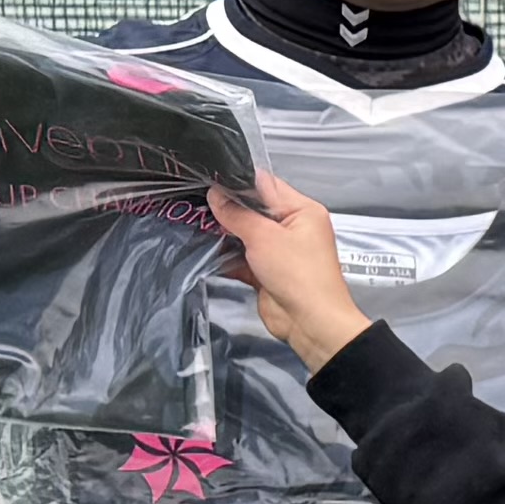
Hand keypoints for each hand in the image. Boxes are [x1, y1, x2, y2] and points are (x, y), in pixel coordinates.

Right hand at [206, 170, 369, 371]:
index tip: (209, 180)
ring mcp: (279, 250)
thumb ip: (237, 213)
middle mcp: (292, 227)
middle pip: (253, 209)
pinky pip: (241, 257)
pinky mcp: (266, 272)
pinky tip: (202, 248)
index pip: (266, 185)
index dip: (238, 182)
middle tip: (195, 202)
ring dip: (222, 233)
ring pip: (244, 234)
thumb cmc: (298, 275)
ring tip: (193, 222)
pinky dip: (225, 255)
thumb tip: (215, 194)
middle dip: (226, 208)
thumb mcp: (264, 236)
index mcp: (302, 211)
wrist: (311, 323)